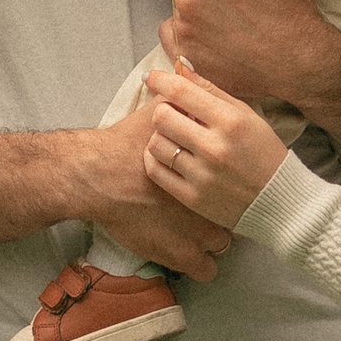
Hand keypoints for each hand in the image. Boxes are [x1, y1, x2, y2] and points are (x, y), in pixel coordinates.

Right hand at [73, 110, 233, 281]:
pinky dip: (200, 263)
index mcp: (214, 166)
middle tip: (206, 205)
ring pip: (224, 244)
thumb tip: (187, 71)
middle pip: (235, 213)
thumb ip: (180, 95)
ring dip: (213, 238)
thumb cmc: (127, 144)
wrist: (100, 176)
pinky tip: (188, 251)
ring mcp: (202, 233)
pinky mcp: (184, 257)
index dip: (229, 179)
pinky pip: (207, 269)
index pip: (239, 178)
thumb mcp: (159, 110)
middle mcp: (215, 201)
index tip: (221, 182)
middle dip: (223, 209)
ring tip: (193, 229)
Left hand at [139, 63, 288, 229]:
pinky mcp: (192, 198)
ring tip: (175, 137)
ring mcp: (202, 176)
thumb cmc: (262, 151)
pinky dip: (156, 159)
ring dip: (160, 136)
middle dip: (164, 110)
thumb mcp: (245, 114)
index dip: (160, 80)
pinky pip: (156, 171)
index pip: (181, 92)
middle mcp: (215, 148)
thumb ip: (211, 90)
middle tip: (173, 113)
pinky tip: (169, 154)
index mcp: (230, 121)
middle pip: (162, 117)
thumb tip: (181, 65)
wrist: (278, 200)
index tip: (152, 77)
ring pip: (155, 143)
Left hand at [159, 0, 339, 106]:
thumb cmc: (291, 6)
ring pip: (184, 8)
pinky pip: (171, 36)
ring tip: (230, 25)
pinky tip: (209, 37)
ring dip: (201, 11)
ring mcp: (185, 29)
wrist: (300, 61)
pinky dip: (186, 34)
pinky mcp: (186, 56)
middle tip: (238, 4)